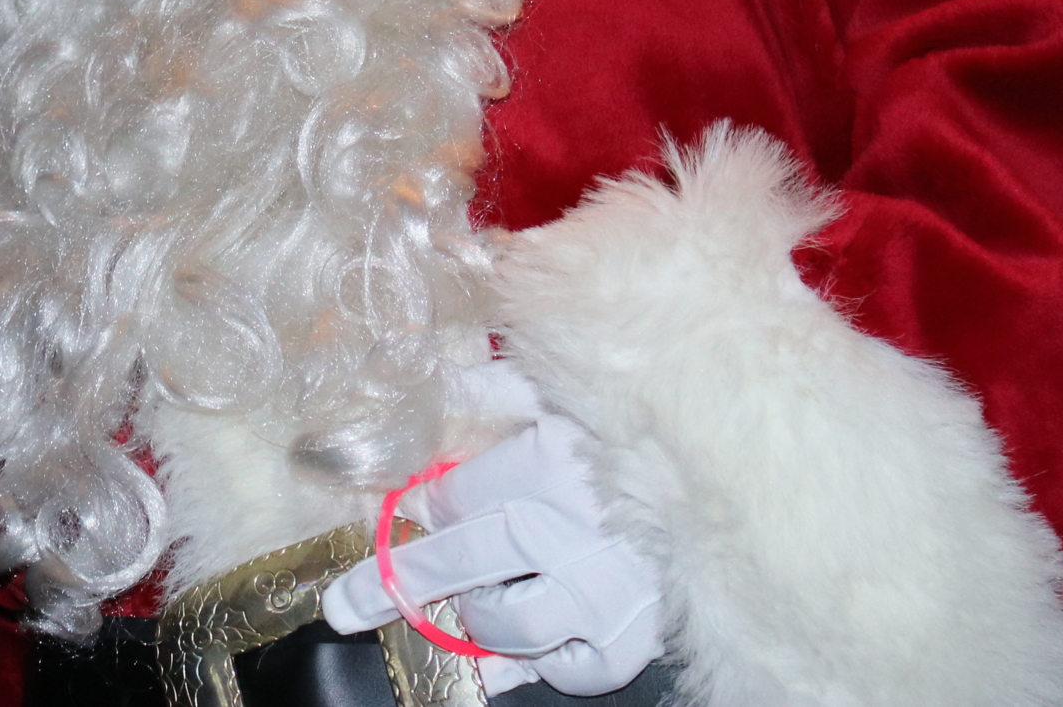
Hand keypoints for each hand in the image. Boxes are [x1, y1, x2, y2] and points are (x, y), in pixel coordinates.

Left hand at [321, 415, 663, 696]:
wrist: (717, 487)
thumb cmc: (625, 432)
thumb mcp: (552, 391)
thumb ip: (483, 390)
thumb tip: (415, 391)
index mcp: (558, 462)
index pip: (458, 498)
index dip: (422, 507)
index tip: (404, 509)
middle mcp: (584, 531)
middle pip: (465, 561)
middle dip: (395, 582)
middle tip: (345, 606)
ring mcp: (608, 594)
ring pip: (508, 621)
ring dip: (475, 613)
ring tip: (471, 598)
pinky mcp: (628, 641)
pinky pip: (558, 671)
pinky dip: (519, 667)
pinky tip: (489, 659)